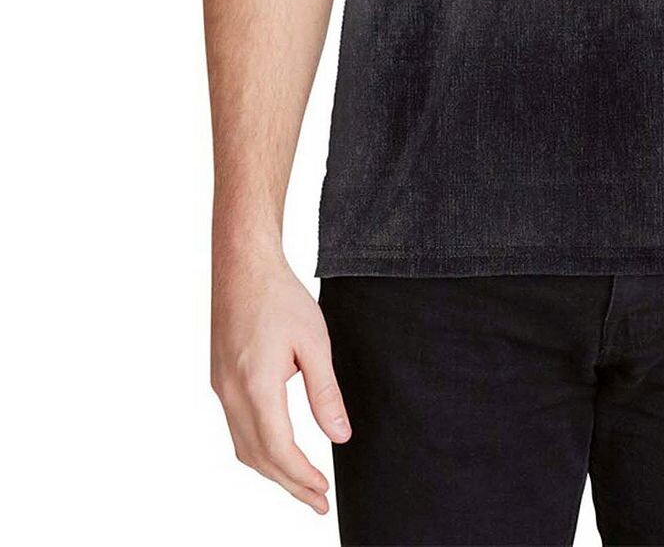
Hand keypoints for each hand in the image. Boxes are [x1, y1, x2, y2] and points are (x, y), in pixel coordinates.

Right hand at [211, 251, 350, 513]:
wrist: (242, 266)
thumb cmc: (280, 297)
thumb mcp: (314, 342)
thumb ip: (325, 393)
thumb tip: (340, 436)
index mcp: (255, 385)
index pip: (279, 449)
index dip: (302, 476)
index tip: (323, 492)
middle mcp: (231, 394)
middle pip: (258, 457)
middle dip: (289, 484)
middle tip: (318, 502)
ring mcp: (220, 388)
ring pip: (243, 446)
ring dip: (272, 470)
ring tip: (301, 483)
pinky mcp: (219, 379)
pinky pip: (236, 428)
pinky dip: (258, 449)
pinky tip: (277, 449)